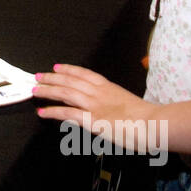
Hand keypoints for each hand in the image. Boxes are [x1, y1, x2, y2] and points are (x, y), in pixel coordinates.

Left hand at [33, 63, 157, 152]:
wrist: (155, 124)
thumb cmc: (148, 119)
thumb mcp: (129, 106)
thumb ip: (115, 105)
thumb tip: (107, 111)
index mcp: (109, 88)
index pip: (85, 74)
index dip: (69, 69)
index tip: (57, 66)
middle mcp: (99, 93)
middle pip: (70, 81)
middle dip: (52, 78)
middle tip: (38, 77)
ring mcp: (94, 105)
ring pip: (65, 93)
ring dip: (48, 91)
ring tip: (35, 90)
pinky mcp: (91, 119)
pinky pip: (67, 113)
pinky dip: (53, 111)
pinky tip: (43, 112)